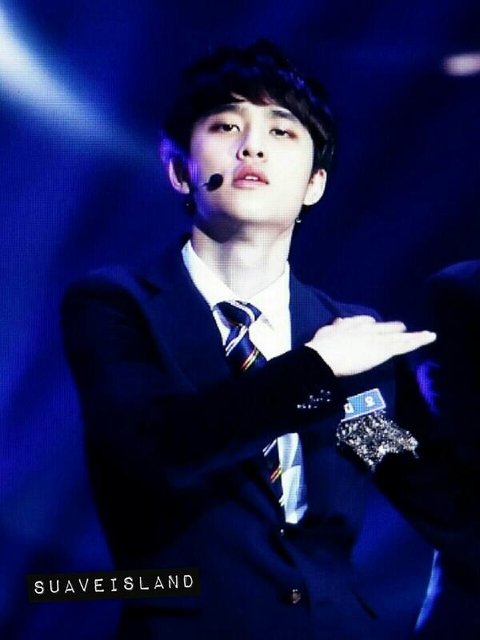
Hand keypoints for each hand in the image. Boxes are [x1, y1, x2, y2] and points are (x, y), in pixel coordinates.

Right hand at [305, 315, 435, 376]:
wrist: (325, 355)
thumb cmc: (321, 347)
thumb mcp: (326, 332)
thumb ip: (335, 327)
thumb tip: (339, 322)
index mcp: (353, 325)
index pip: (367, 323)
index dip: (372, 325)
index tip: (374, 326)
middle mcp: (367, 329)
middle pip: (385, 328)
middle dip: (394, 329)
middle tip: (403, 328)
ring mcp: (378, 338)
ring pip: (399, 337)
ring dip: (414, 336)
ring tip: (427, 335)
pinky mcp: (384, 349)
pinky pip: (405, 345)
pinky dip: (418, 341)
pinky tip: (428, 338)